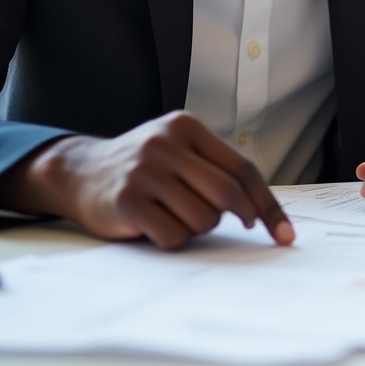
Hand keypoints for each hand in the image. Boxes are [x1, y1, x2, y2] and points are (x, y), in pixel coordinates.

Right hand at [0, 111, 294, 249]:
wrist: (80, 172)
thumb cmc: (145, 167)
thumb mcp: (180, 150)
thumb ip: (215, 168)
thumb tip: (260, 206)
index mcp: (187, 127)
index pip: (243, 168)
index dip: (267, 204)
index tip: (284, 233)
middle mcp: (166, 143)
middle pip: (227, 193)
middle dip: (241, 216)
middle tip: (239, 224)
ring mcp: (144, 171)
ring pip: (203, 219)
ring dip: (199, 227)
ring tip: (177, 213)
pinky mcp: (126, 201)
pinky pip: (173, 236)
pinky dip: (173, 239)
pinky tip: (156, 225)